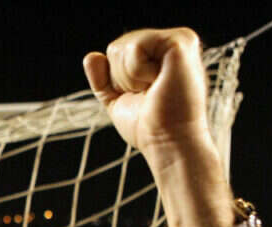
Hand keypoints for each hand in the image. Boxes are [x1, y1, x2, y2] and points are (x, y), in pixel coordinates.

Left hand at [82, 28, 210, 161]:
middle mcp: (172, 41)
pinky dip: (137, 72)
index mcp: (160, 53)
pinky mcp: (181, 41)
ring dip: (130, 77)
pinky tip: (158, 82)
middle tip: (149, 94)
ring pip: (123, 46)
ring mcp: (180, 39)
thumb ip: (103, 79)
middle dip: (122, 78)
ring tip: (155, 89)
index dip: (118, 80)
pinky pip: (135, 47)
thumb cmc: (147, 126)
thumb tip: (90, 57)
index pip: (116, 52)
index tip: (142, 96)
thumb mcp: (116, 100)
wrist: (167, 141)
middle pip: (117, 47)